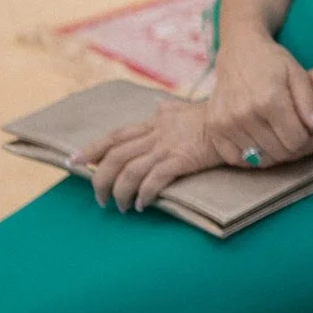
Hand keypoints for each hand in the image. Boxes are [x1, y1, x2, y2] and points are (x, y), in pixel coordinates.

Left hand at [75, 100, 232, 211]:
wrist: (238, 121)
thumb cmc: (215, 117)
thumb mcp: (187, 108)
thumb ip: (169, 109)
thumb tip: (158, 105)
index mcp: (154, 122)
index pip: (114, 136)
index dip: (92, 148)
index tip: (74, 161)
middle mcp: (156, 133)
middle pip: (115, 156)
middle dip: (101, 179)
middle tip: (99, 199)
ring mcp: (168, 146)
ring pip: (130, 171)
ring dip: (120, 192)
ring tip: (121, 207)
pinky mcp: (182, 159)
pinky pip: (154, 179)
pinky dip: (144, 194)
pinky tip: (143, 205)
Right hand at [206, 27, 312, 171]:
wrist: (239, 51)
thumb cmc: (273, 62)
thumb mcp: (298, 75)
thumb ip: (309, 104)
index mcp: (269, 99)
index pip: (296, 141)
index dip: (311, 143)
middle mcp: (244, 114)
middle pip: (278, 152)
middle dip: (296, 150)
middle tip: (303, 141)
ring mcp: (225, 122)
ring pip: (259, 158)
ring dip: (276, 154)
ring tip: (284, 140)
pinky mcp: (214, 127)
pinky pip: (235, 158)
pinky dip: (251, 158)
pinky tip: (263, 145)